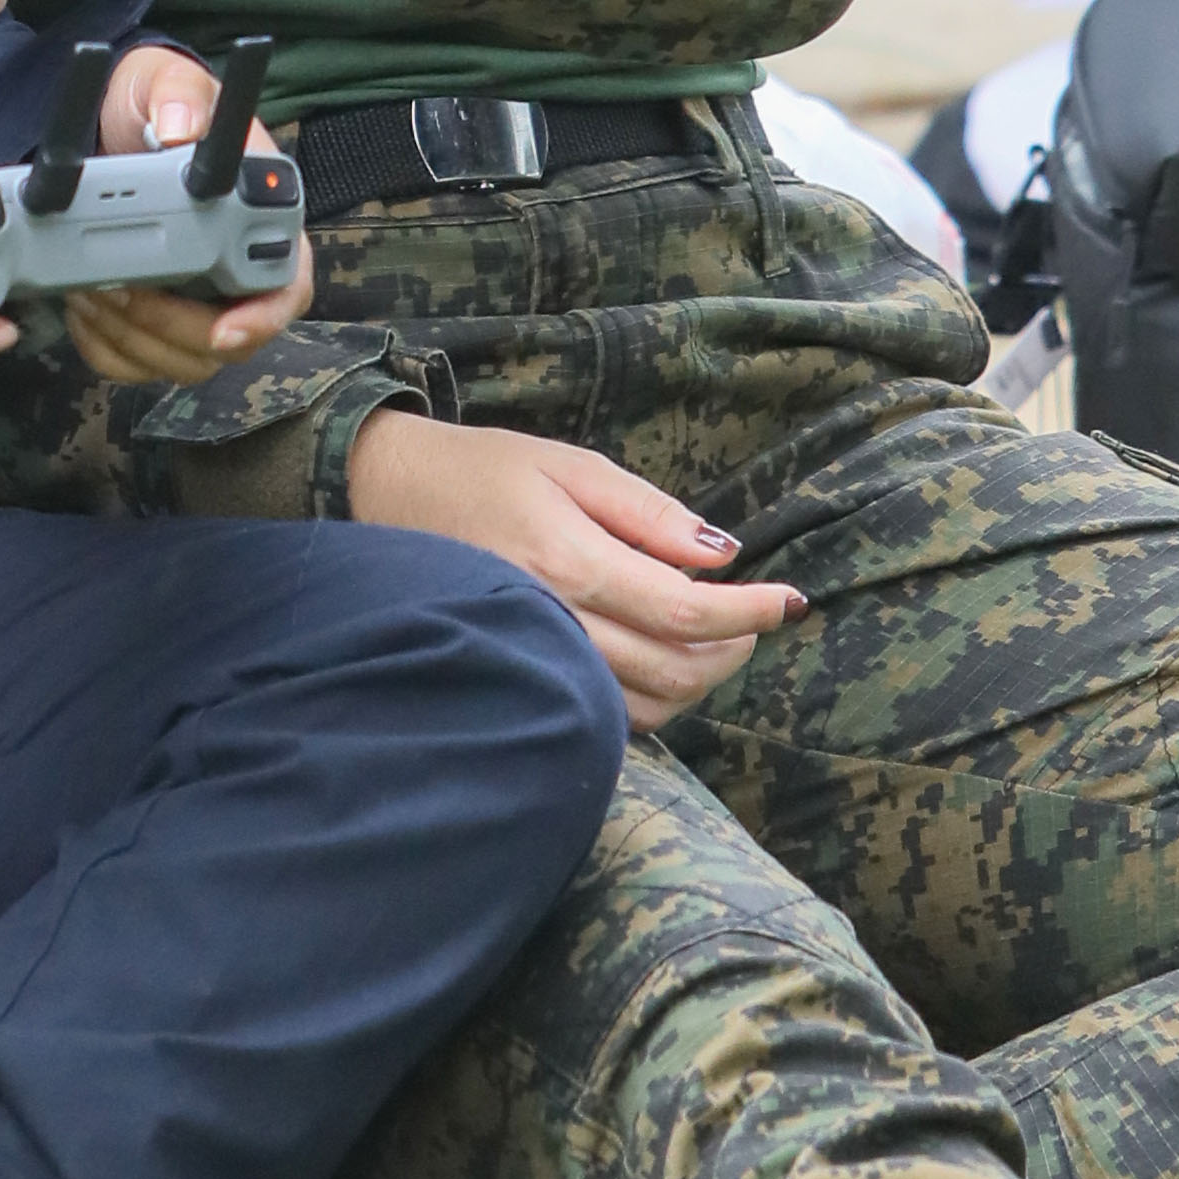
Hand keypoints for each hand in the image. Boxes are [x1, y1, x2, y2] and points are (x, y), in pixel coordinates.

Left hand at [59, 37, 315, 386]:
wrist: (120, 122)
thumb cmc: (164, 103)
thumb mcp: (170, 80)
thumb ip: (182, 95)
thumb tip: (181, 128)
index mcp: (268, 220)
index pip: (287, 288)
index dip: (262, 319)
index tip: (224, 329)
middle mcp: (242, 271)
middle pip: (229, 340)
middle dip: (171, 327)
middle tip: (119, 291)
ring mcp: (201, 301)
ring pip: (181, 359)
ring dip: (132, 337)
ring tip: (88, 293)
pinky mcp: (157, 318)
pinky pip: (138, 361)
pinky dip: (107, 347)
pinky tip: (82, 308)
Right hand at [341, 415, 804, 727]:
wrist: (387, 497)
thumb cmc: (482, 471)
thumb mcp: (570, 465)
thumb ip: (647, 512)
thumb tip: (721, 555)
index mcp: (570, 561)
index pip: (685, 612)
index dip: (751, 613)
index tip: (791, 601)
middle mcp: (554, 622)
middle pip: (675, 671)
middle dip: (733, 648)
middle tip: (754, 616)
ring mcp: (535, 660)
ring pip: (646, 706)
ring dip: (698, 679)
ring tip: (715, 638)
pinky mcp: (523, 678)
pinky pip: (607, 713)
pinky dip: (654, 697)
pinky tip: (661, 658)